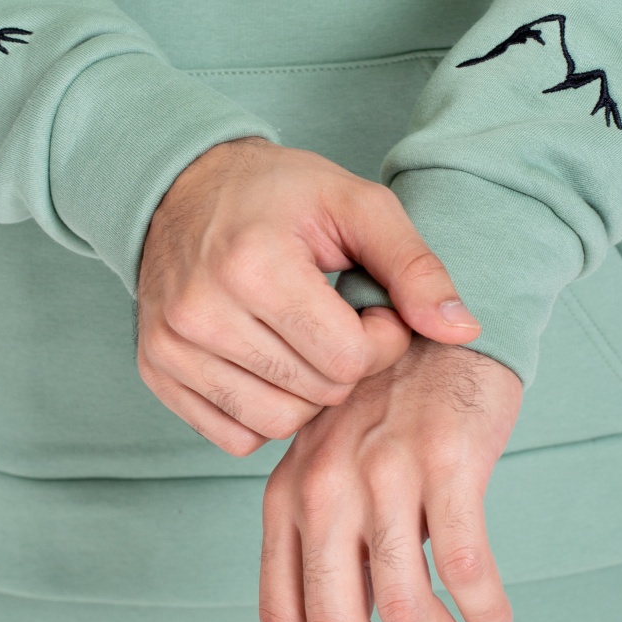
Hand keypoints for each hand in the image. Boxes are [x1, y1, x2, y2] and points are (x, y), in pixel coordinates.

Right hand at [137, 138, 481, 455]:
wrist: (184, 185)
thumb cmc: (279, 193)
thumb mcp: (356, 205)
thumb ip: (415, 266)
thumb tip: (465, 329)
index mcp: (254, 264)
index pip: (347, 358)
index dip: (379, 338)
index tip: (370, 306)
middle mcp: (202, 311)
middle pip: (316, 394)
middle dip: (346, 363)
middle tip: (339, 318)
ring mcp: (172, 346)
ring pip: (278, 423)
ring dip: (308, 391)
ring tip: (305, 338)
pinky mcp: (156, 370)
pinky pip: (235, 436)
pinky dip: (265, 410)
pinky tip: (270, 360)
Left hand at [258, 337, 521, 621]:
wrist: (438, 319)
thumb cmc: (389, 400)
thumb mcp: (332, 459)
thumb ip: (328, 535)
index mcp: (289, 493)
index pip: (282, 613)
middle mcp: (325, 486)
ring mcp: (384, 472)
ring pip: (410, 608)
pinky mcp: (446, 460)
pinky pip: (468, 568)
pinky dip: (485, 611)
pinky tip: (497, 620)